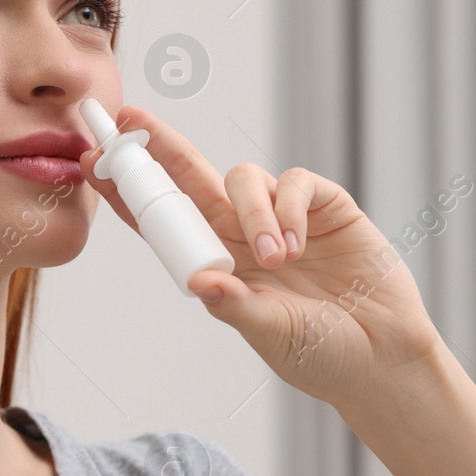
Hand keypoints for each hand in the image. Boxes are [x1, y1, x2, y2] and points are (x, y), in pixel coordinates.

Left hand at [79, 104, 443, 409]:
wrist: (382, 357)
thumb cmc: (318, 353)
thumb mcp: (269, 334)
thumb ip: (236, 307)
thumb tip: (199, 284)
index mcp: (216, 263)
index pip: (163, 221)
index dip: (130, 192)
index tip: (93, 162)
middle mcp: (241, 232)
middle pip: (191, 178)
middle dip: (160, 146)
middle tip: (129, 118)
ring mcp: (282, 216)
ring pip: (245, 178)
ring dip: (254, 212)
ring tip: (277, 259)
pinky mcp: (324, 206)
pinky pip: (295, 184)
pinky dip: (291, 209)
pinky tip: (301, 244)